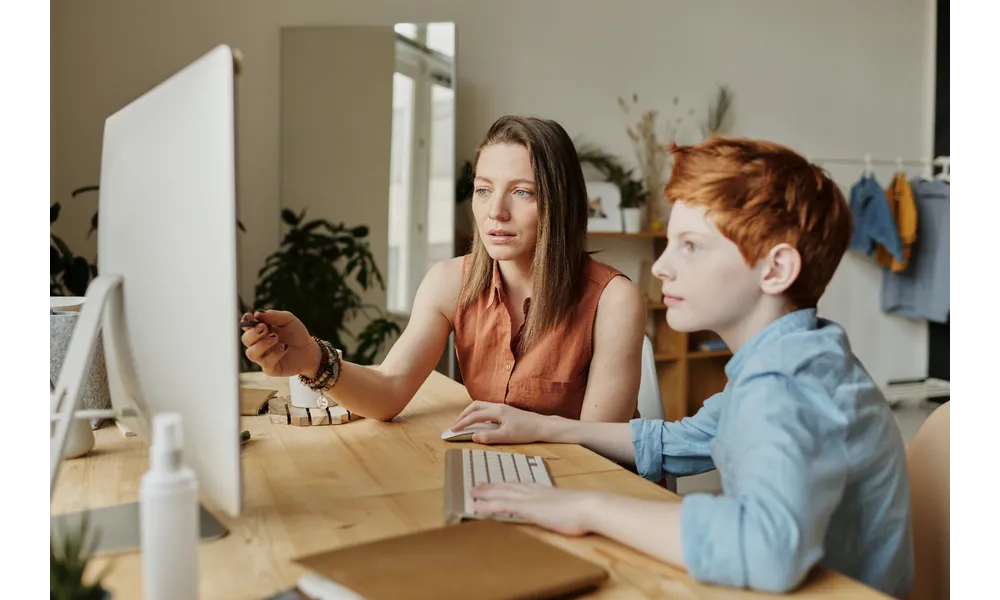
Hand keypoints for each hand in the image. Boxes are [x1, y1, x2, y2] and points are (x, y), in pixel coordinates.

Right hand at [240, 310, 320, 377]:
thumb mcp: (288, 320)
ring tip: (276, 338)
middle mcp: (258, 344)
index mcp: (260, 330)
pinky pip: (265, 363)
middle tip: (265, 328)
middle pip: (245, 340)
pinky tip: (284, 348)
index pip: (247, 326)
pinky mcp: (270, 368)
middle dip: (253, 333)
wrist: (309, 350)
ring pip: (251, 353)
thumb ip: (274, 316)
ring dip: (262, 344)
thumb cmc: (296, 333)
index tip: (249, 316)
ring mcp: (263, 357)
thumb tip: (257, 314)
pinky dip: (275, 354)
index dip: (245, 321)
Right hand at [449, 401, 552, 443]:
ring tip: (465, 422)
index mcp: (497, 412)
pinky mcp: (506, 411)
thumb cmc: (527, 431)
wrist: (543, 426)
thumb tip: (474, 436)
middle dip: (463, 415)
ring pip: (481, 406)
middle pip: (475, 406)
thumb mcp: (507, 437)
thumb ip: (489, 437)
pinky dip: (478, 413)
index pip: (474, 416)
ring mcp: (502, 407)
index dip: (462, 423)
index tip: (453, 430)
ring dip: (470, 413)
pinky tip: (480, 422)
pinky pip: (487, 409)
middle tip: (456, 425)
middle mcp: (498, 406)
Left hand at [471, 483, 598, 536]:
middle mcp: (532, 491)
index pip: (518, 485)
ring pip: (501, 494)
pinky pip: (502, 505)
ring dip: (485, 493)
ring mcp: (528, 498)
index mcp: (542, 490)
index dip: (505, 485)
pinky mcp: (527, 508)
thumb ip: (558, 508)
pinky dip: (487, 505)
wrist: (587, 506)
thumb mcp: (567, 507)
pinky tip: (477, 506)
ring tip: (472, 493)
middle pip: (506, 487)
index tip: (495, 484)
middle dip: (490, 486)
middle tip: (477, 486)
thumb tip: (558, 512)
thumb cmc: (582, 510)